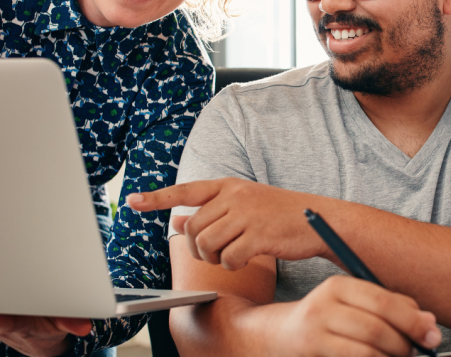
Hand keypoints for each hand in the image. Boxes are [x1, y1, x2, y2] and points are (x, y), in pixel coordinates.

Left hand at [128, 178, 330, 269]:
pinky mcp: (259, 235)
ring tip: (232, 256)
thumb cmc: (278, 214)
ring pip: (207, 244)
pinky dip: (233, 266)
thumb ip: (211, 210)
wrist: (318, 218)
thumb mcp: (243, 205)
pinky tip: (245, 261)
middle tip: (217, 253)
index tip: (132, 201)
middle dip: (198, 247)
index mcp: (228, 185)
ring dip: (214, 258)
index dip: (157, 198)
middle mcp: (235, 195)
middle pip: (193, 227)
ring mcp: (247, 214)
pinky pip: (229, 258)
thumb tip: (176, 218)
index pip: (186, 190)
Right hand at [271, 276, 440, 356]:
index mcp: (337, 286)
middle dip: (405, 345)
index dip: (413, 321)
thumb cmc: (325, 320)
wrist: (275, 338)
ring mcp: (314, 336)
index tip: (432, 334)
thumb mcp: (352, 303)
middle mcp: (322, 308)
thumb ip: (390, 306)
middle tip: (416, 351)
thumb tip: (429, 322)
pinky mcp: (312, 355)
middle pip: (377, 329)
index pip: (383, 301)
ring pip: (368, 352)